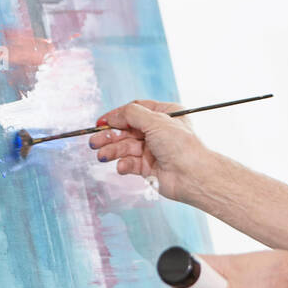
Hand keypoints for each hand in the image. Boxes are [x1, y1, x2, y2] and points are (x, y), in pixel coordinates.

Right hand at [89, 100, 211, 202]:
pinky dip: (123, 164)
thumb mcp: (155, 121)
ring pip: (126, 147)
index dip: (116, 116)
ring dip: (112, 150)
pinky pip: (130, 164)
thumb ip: (131, 115)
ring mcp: (153, 150)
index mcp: (164, 115)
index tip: (101, 122)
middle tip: (94, 141)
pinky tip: (122, 166)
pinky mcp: (149, 168)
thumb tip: (113, 115)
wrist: (193, 176)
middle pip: (126, 130)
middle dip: (110, 136)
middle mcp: (158, 131)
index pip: (134, 111)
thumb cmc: (182, 145)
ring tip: (101, 155)